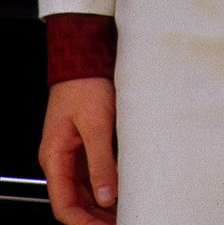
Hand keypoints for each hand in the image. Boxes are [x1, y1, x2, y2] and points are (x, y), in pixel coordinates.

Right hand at [40, 77, 116, 223]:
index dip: (83, 222)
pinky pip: (93, 173)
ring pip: (85, 190)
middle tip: (122, 221)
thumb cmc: (85, 84)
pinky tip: (124, 191)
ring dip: (102, 204)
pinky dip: (107, 185)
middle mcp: (60, 158)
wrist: (86, 57)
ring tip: (125, 212)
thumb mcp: (96, 124)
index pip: (64, 205)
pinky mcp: (86, 143)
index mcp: (54, 157)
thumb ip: (100, 161)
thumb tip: (106, 196)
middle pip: (74, 201)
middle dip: (95, 217)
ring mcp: (73, 152)